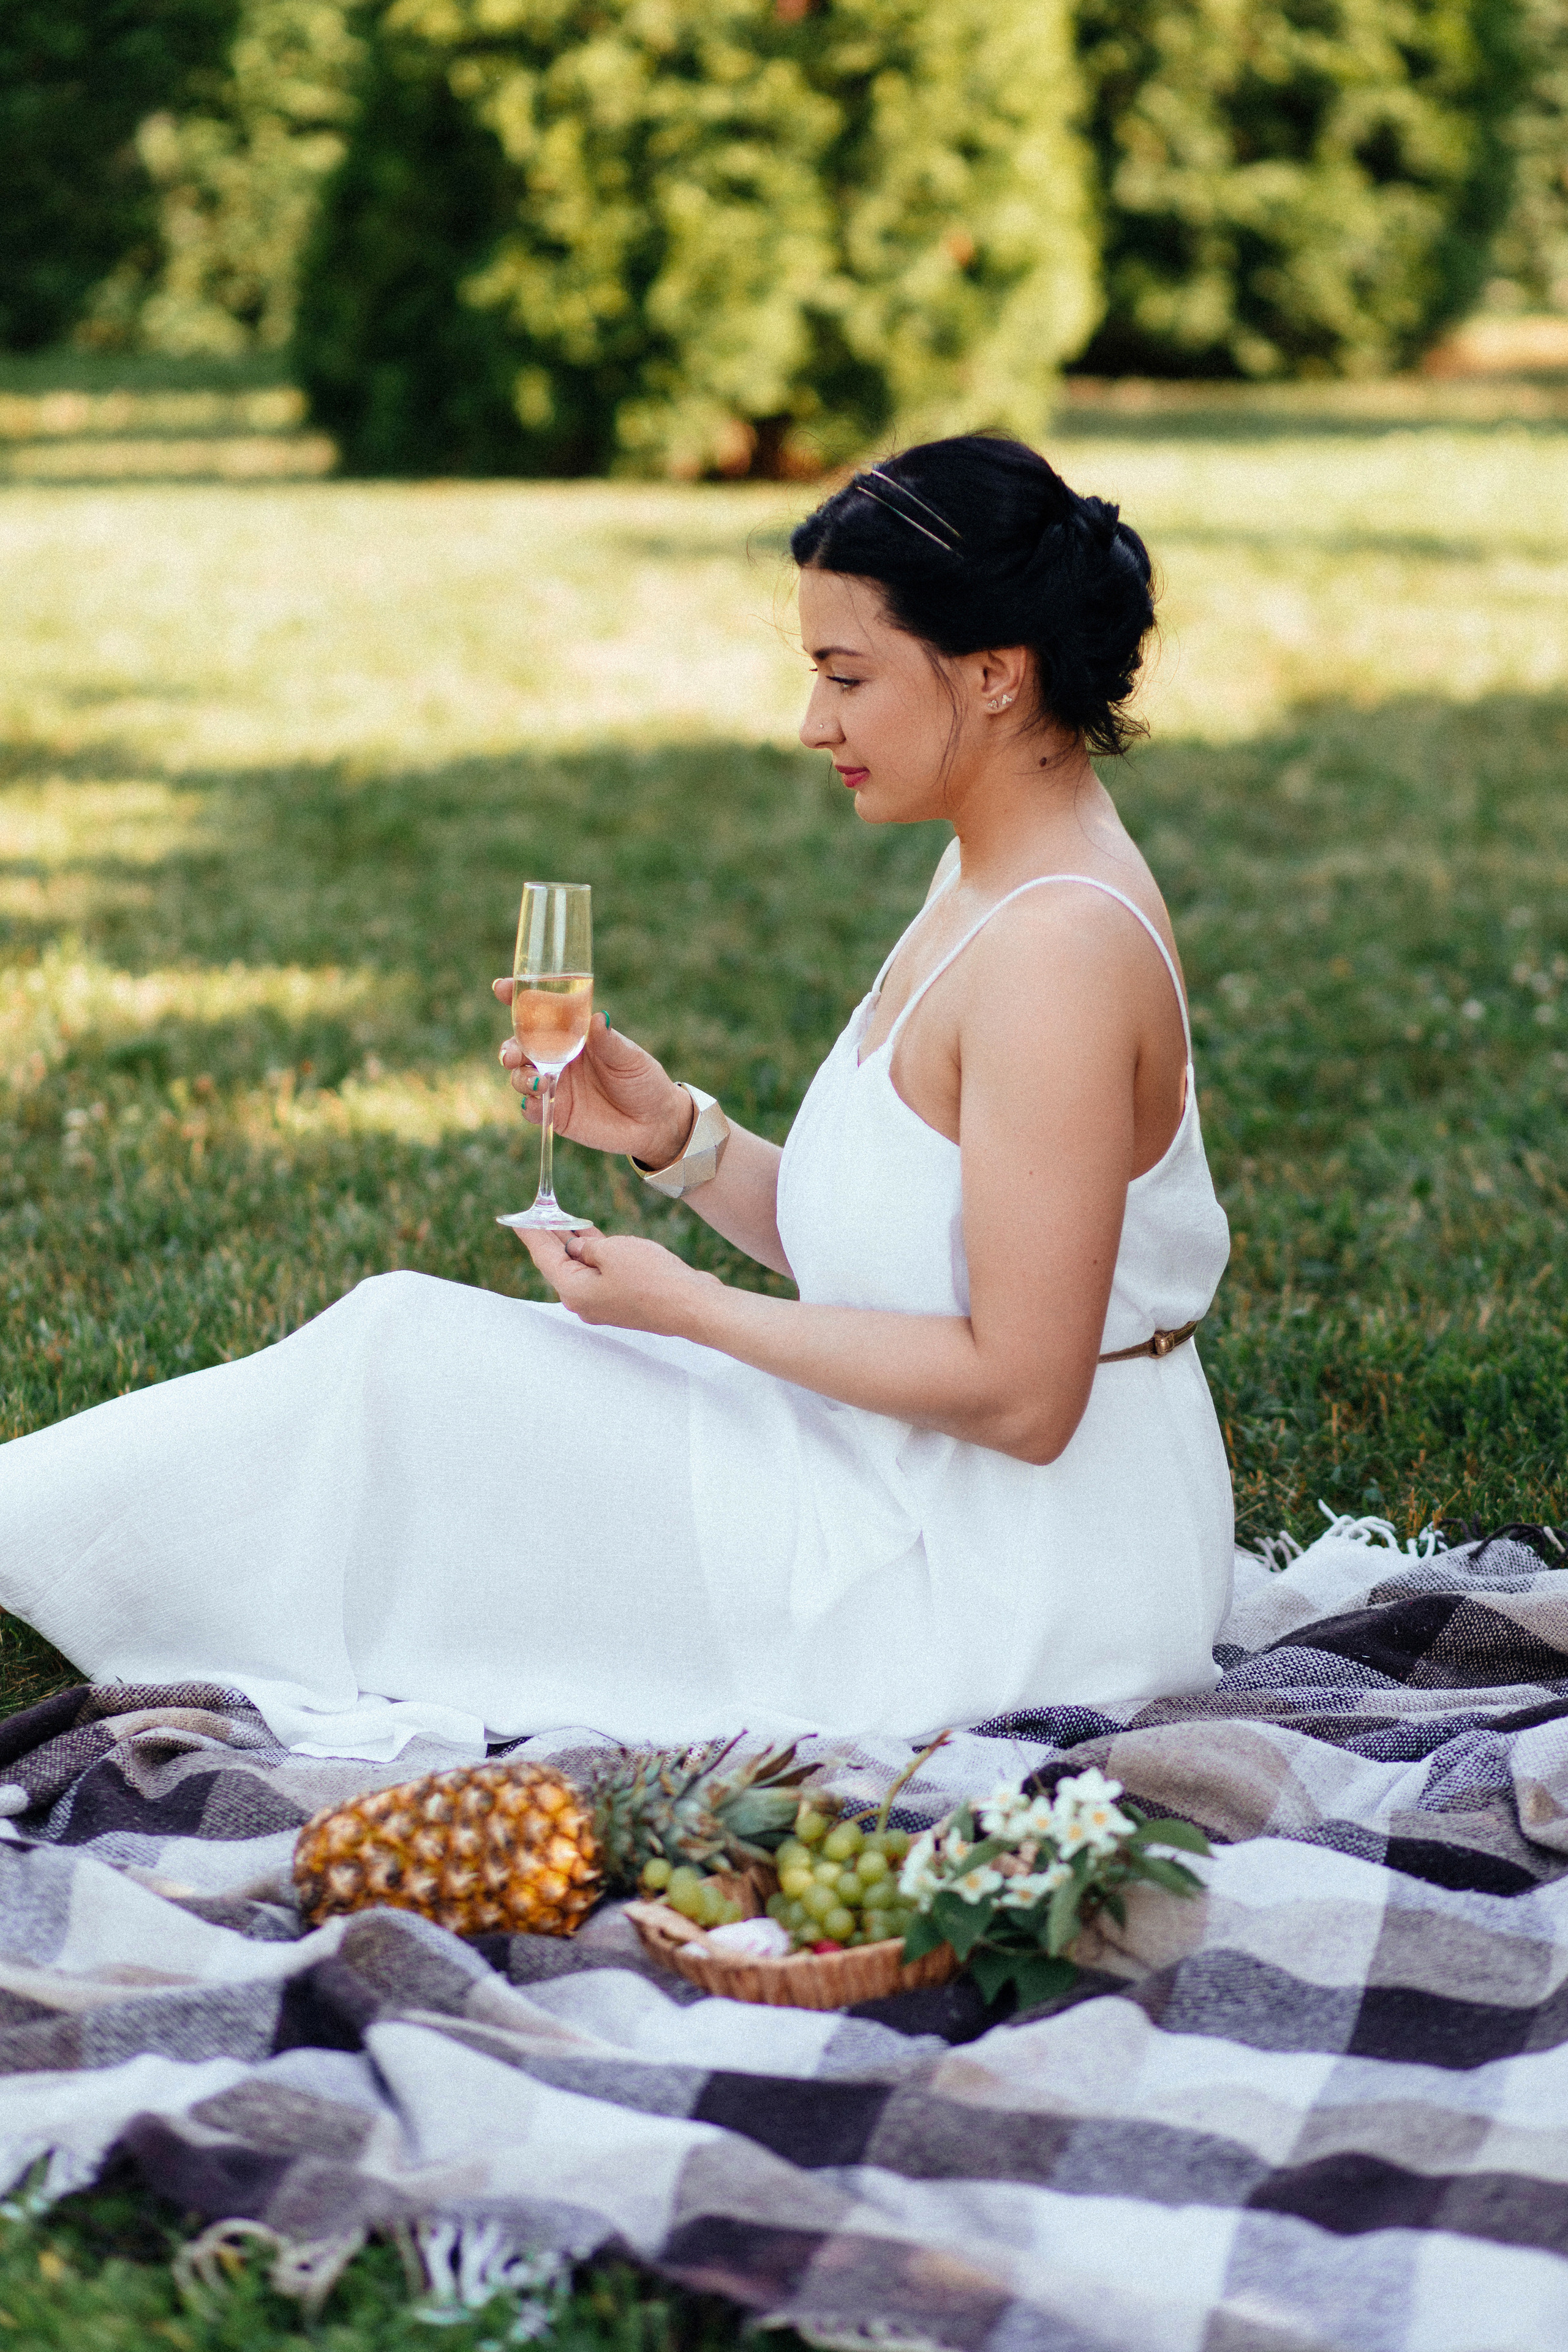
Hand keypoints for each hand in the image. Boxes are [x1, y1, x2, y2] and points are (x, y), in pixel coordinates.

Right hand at [493, 981, 694, 1165]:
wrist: (654, 1123)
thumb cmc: (643, 1080)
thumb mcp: (630, 1058)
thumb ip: (609, 1041)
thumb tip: (598, 1017)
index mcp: (573, 1034)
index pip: (541, 1011)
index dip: (517, 998)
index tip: (501, 987)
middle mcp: (558, 1056)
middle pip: (521, 1045)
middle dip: (511, 1046)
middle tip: (515, 1053)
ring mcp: (554, 1084)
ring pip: (520, 1075)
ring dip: (520, 1076)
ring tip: (539, 1082)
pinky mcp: (555, 1112)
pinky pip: (531, 1108)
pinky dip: (529, 1104)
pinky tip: (538, 1103)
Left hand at [518, 1228, 718, 1336]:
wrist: (692, 1306)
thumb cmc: (653, 1279)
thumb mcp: (613, 1250)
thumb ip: (587, 1245)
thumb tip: (578, 1246)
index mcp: (574, 1290)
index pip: (543, 1256)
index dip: (530, 1232)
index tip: (516, 1218)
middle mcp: (583, 1301)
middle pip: (559, 1263)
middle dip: (549, 1236)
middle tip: (537, 1213)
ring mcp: (604, 1303)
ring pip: (580, 1268)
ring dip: (572, 1243)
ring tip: (560, 1219)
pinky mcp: (623, 1300)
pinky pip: (599, 1273)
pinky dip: (593, 1254)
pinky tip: (591, 1238)